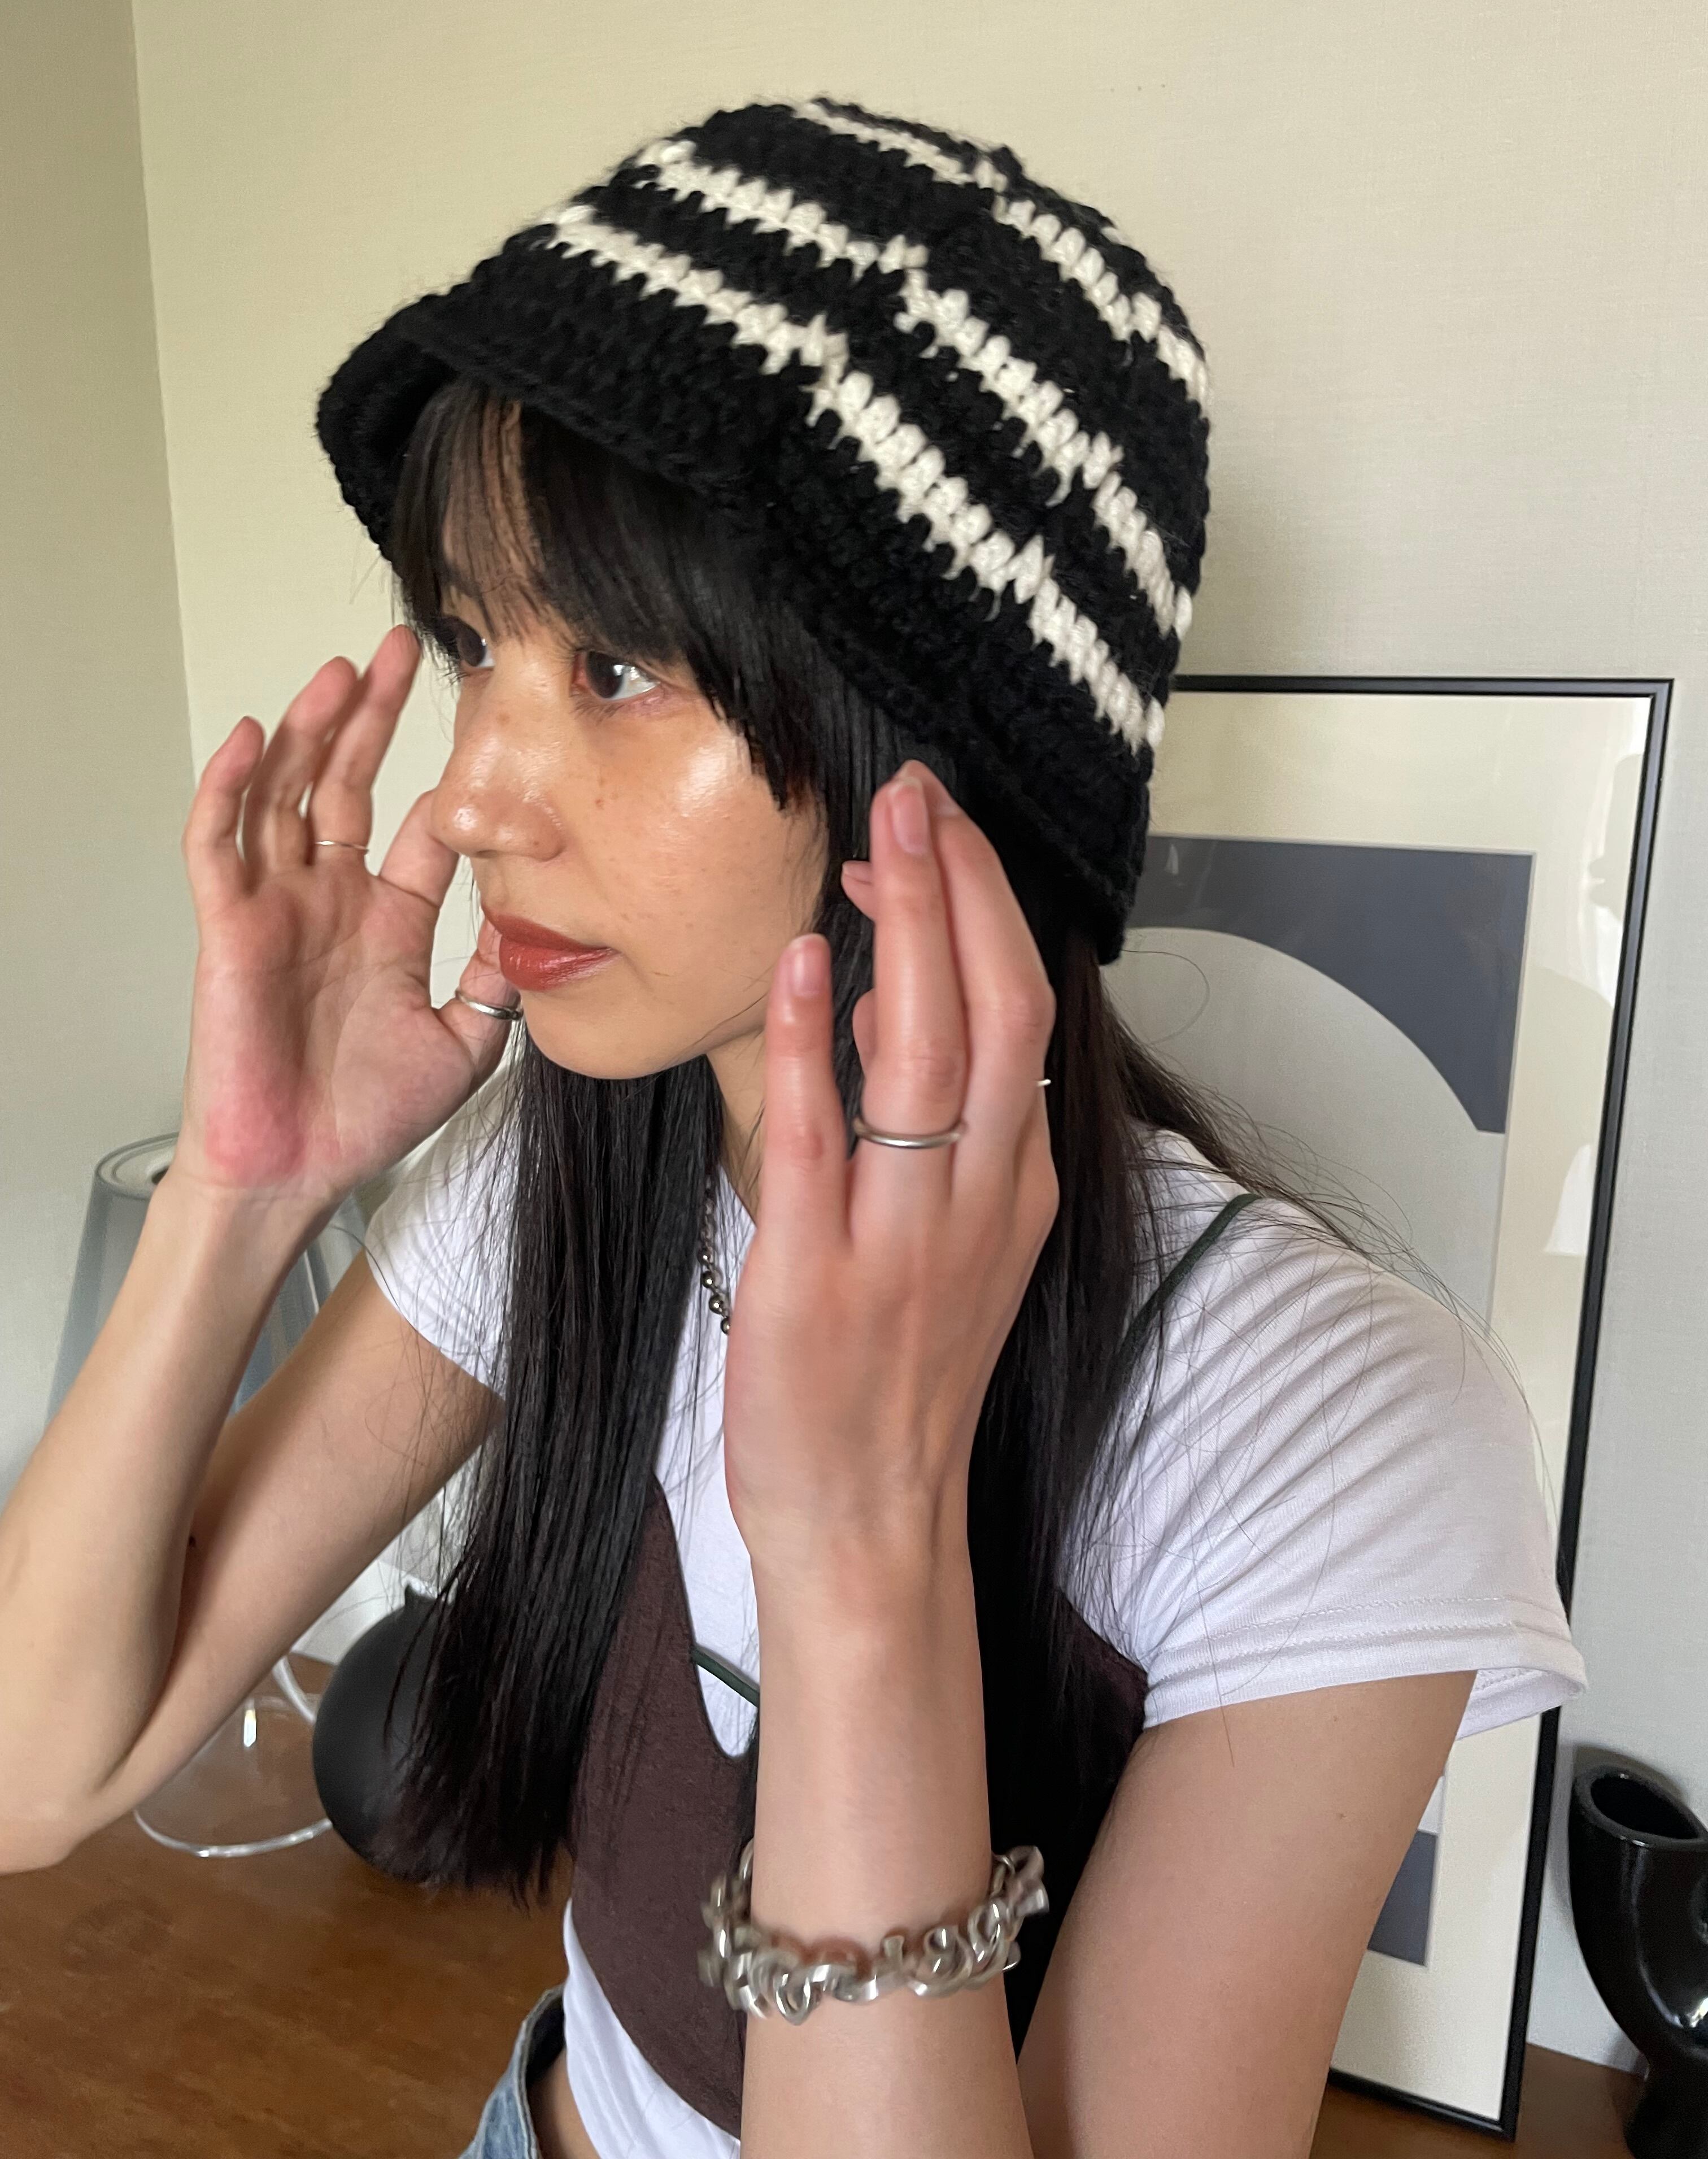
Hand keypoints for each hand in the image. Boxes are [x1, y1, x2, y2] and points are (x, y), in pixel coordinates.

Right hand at [173, 625, 513, 1215]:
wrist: (298, 1171)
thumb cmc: (364, 1118)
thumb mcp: (466, 1044)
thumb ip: (500, 984)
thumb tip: (542, 927)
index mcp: (387, 923)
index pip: (417, 831)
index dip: (448, 785)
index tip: (490, 730)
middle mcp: (331, 902)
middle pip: (349, 784)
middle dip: (374, 716)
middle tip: (403, 650)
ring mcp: (279, 907)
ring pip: (288, 794)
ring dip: (311, 729)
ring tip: (340, 670)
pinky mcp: (230, 926)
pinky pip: (220, 844)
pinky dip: (232, 788)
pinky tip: (259, 739)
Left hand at [722, 763, 1058, 1592]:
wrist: (869, 1523)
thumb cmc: (897, 1376)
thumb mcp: (949, 1242)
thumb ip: (934, 1125)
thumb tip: (897, 994)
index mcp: (1016, 1186)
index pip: (1023, 1014)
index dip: (987, 911)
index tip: (939, 832)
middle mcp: (979, 1200)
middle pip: (997, 1011)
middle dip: (962, 890)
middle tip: (918, 791)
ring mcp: (906, 1237)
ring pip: (931, 1059)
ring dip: (909, 934)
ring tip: (878, 835)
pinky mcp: (819, 1275)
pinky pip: (824, 1139)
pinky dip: (816, 1044)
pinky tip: (809, 962)